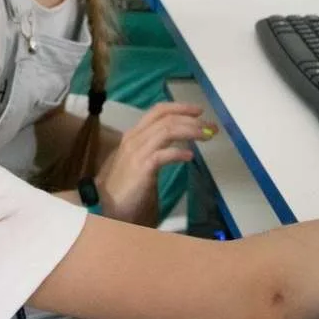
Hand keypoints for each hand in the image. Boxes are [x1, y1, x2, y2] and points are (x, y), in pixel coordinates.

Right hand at [97, 102, 216, 224]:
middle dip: (191, 119)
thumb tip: (176, 141)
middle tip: (211, 125)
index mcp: (133, 135)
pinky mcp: (141, 168)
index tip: (198, 110)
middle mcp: (133, 139)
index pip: (157, 111)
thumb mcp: (140, 163)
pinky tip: (189, 156)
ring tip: (206, 136)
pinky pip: (163, 154)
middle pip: (165, 118)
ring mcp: (136, 153)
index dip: (179, 107)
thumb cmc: (126, 190)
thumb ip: (154, 150)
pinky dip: (179, 152)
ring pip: (167, 131)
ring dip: (190, 131)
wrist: (108, 211)